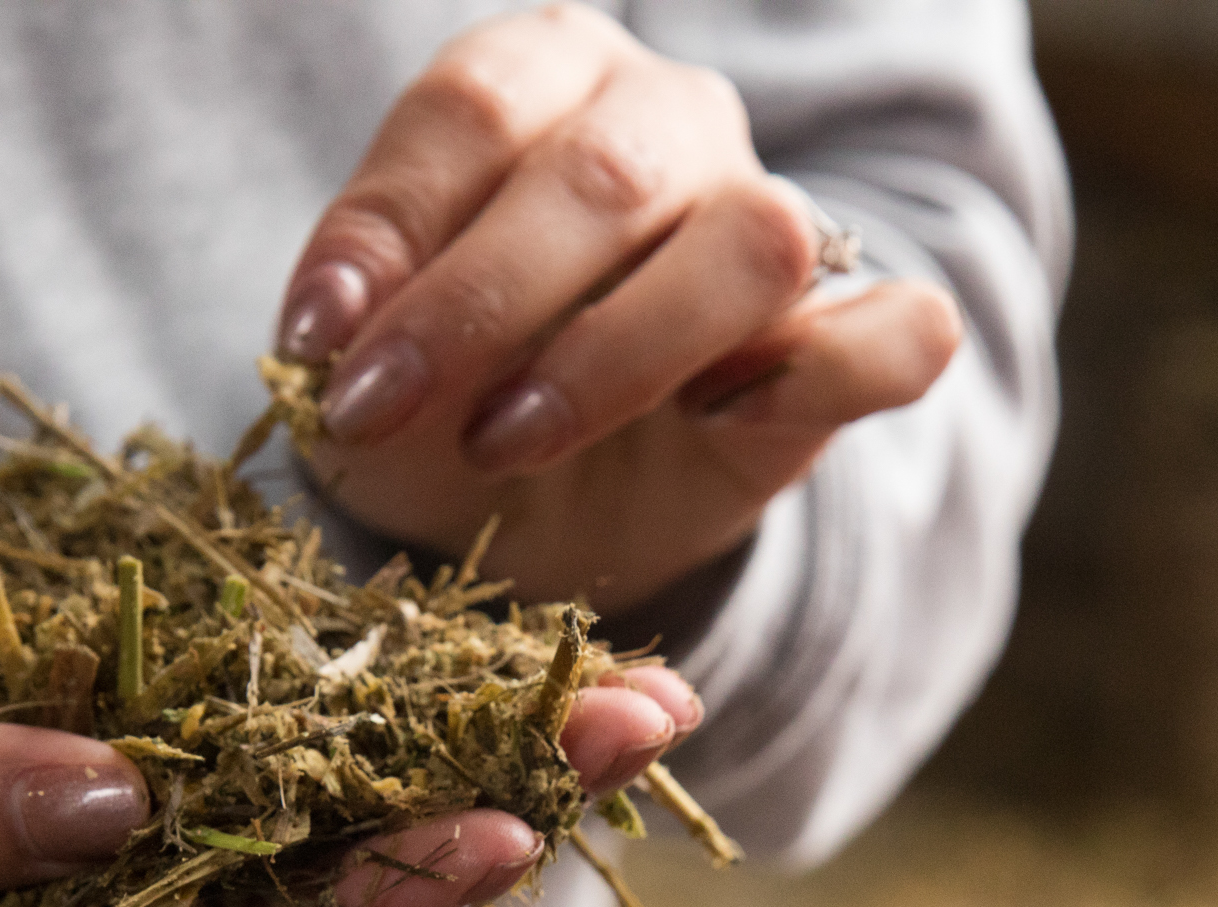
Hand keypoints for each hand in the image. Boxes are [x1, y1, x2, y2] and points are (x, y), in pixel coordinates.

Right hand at [0, 544, 699, 906]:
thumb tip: (113, 803)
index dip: (355, 906)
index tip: (491, 836)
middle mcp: (95, 896)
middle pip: (314, 865)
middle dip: (479, 800)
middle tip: (639, 728)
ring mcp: (114, 791)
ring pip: (315, 774)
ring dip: (466, 723)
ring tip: (619, 673)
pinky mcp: (111, 691)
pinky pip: (260, 682)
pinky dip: (369, 655)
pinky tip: (484, 615)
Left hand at [275, 3, 963, 616]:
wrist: (549, 515)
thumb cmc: (452, 403)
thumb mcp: (372, 362)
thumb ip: (362, 323)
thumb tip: (340, 332)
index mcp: (546, 80)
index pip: (475, 109)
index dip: (390, 225)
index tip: (319, 340)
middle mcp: (671, 124)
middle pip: (608, 174)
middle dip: (480, 303)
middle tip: (383, 409)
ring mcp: (778, 223)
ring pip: (755, 240)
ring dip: (619, 352)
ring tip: (508, 437)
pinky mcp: (851, 342)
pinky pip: (898, 332)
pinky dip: (818, 372)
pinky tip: (712, 418)